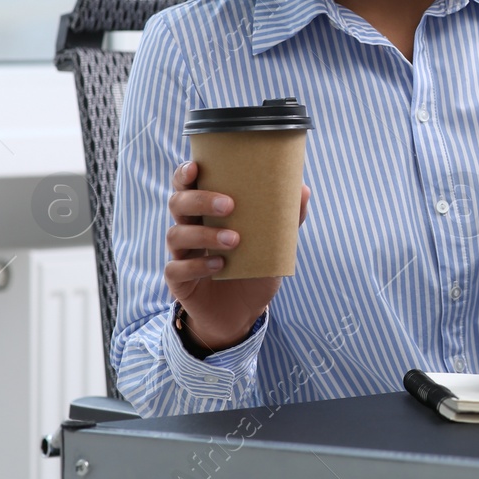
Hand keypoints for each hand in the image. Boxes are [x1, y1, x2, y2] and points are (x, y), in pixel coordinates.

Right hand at [163, 160, 310, 353]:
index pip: (187, 185)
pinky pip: (176, 269)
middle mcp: (190, 228)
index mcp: (207, 212)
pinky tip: (219, 266)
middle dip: (201, 199)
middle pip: (178, 203)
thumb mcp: (276, 244)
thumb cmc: (256, 267)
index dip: (185, 173)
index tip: (197, 166)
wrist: (244, 312)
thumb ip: (287, 218)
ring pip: (176, 234)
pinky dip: (197, 265)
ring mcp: (182, 255)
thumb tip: (303, 189)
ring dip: (204, 234)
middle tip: (230, 205)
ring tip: (234, 240)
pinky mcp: (179, 281)